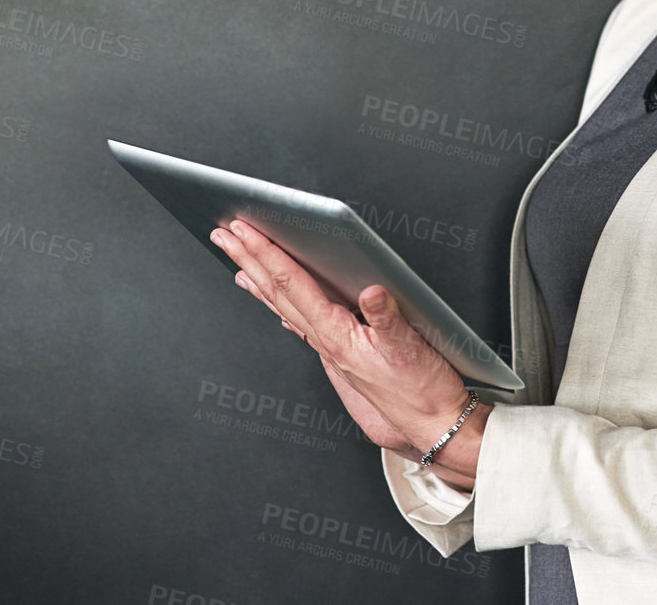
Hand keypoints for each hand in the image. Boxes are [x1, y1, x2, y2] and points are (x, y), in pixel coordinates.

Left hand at [209, 217, 489, 482]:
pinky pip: (301, 323)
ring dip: (258, 282)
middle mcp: (327, 342)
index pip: (293, 285)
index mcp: (337, 335)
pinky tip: (277, 306)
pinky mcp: (341, 354)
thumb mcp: (410, 350)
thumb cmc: (423, 391)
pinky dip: (283, 307)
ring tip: (237, 263)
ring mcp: (331, 349)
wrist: (432, 425)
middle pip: (277, 293)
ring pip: (284, 307)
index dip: (267, 254)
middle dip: (249, 261)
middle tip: (223, 235)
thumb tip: (373, 292)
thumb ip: (389, 319)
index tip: (245, 230)